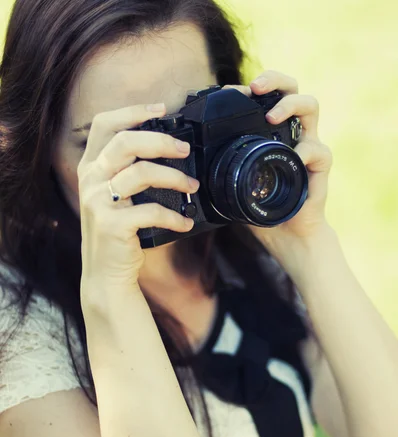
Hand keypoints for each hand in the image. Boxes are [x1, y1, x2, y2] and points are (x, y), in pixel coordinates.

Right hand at [77, 103, 199, 307]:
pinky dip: (175, 217)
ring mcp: (98, 202)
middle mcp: (90, 180)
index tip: (161, 108)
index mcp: (91, 167)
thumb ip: (129, 172)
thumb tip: (170, 150)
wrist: (106, 274)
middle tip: (185, 149)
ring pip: (141, 173)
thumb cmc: (119, 232)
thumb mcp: (115, 197)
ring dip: (175, 178)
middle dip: (160, 140)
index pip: (105, 125)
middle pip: (125, 142)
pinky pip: (152, 211)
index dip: (132, 111)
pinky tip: (186, 222)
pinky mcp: (112, 225)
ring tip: (193, 187)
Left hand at [223, 70, 333, 270]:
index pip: (265, 98)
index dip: (251, 89)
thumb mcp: (235, 188)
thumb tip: (188, 169)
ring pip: (310, 106)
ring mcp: (308, 146)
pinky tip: (294, 158)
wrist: (287, 236)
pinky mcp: (320, 166)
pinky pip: (318, 150)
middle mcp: (291, 133)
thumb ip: (220, 174)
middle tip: (255, 87)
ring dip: (290, 104)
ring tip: (272, 115)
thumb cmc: (263, 209)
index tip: (230, 92)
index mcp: (271, 134)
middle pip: (291, 89)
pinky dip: (305, 151)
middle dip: (274, 79)